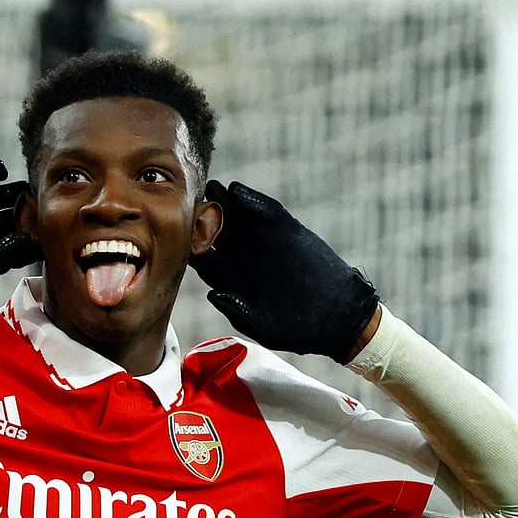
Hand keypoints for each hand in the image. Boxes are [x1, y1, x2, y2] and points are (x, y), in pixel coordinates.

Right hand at [0, 159, 40, 281]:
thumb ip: (5, 258)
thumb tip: (31, 244)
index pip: (13, 239)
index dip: (29, 234)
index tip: (45, 229)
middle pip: (9, 215)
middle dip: (26, 210)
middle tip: (41, 204)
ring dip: (14, 190)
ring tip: (26, 187)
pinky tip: (3, 173)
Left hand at [191, 180, 378, 362]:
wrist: (338, 317)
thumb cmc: (297, 329)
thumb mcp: (263, 326)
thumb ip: (237, 311)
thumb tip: (213, 294)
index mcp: (232, 281)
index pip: (204, 259)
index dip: (191, 248)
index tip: (178, 237)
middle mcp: (244, 259)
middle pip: (216, 232)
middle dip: (203, 217)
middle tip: (190, 202)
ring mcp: (265, 242)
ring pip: (238, 217)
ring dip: (224, 202)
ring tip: (212, 188)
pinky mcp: (288, 230)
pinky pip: (267, 211)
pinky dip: (252, 200)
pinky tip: (238, 192)